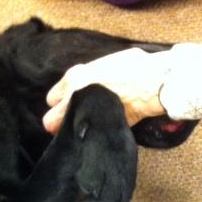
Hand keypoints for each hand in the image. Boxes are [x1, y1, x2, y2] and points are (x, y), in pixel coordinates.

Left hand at [43, 48, 169, 132]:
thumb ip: (85, 77)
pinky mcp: (99, 128)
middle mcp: (74, 98)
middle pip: (50, 121)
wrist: (151, 82)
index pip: (52, 99)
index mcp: (73, 79)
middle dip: (59, 121)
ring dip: (74, 129)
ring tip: (87, 125)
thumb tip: (79, 88)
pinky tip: (99, 128)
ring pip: (67, 132)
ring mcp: (85, 114)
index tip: (68, 105)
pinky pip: (87, 136)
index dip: (60, 103)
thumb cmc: (132, 67)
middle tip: (72, 120)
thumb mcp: (101, 64)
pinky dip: (91, 135)